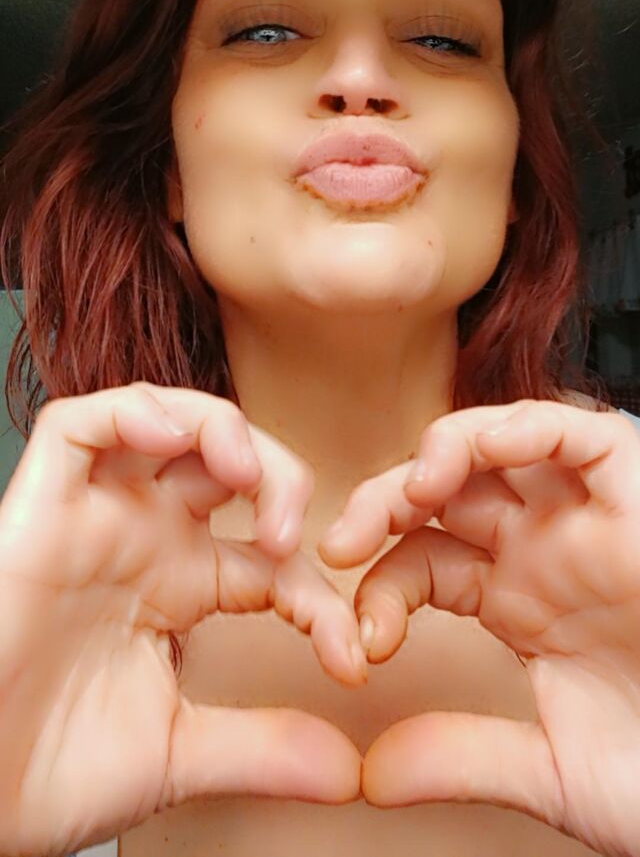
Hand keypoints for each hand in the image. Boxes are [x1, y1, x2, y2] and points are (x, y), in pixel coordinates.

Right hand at [0, 382, 363, 856]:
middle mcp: (142, 538)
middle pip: (228, 459)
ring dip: (221, 430)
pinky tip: (169, 434)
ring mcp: (93, 516)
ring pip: (166, 419)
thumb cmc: (47, 772)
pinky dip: (132, 411)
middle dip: (281, 476)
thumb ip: (262, 748)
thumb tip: (350, 771)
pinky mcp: (39, 505)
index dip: (321, 595)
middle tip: (295, 536)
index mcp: (180, 585)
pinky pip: (80, 423)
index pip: (273, 556)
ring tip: (246, 477)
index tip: (349, 657)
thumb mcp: (177, 753)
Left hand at [320, 399, 639, 856]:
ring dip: (439, 455)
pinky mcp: (633, 488)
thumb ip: (464, 757)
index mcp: (518, 597)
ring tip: (405, 495)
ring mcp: (586, 513)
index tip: (362, 644)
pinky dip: (518, 430)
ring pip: (495, 444)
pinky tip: (474, 456)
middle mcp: (543, 544)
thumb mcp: (555, 768)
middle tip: (339, 544)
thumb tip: (372, 773)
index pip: (422, 561)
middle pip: (442, 491)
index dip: (380, 588)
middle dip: (384, 504)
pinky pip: (569, 430)